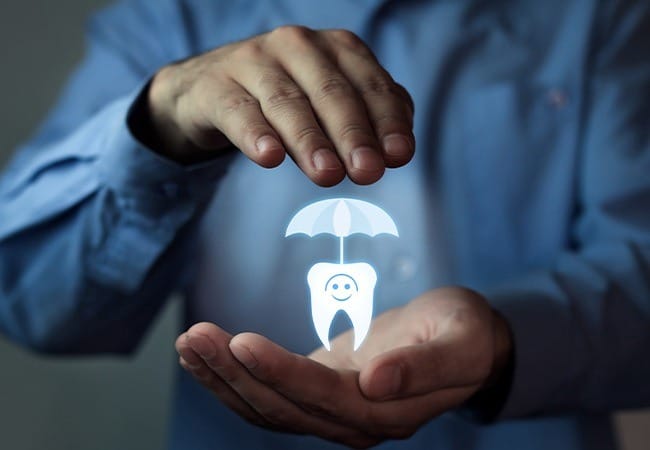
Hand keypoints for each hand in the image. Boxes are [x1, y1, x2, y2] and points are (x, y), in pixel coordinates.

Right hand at [139, 26, 414, 185]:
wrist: (211, 88)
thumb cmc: (287, 98)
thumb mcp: (331, 103)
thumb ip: (369, 119)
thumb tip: (397, 151)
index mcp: (336, 49)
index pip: (371, 86)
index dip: (388, 122)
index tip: (399, 156)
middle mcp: (297, 46)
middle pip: (331, 93)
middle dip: (353, 134)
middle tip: (367, 172)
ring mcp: (253, 62)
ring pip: (287, 102)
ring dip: (310, 140)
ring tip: (327, 173)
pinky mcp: (216, 86)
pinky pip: (238, 110)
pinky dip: (255, 133)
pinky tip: (269, 157)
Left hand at [175, 287, 511, 447]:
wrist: (461, 342)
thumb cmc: (464, 334)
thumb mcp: (460, 341)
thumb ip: (424, 367)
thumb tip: (378, 382)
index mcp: (385, 415)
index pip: (322, 398)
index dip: (280, 374)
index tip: (241, 342)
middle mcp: (352, 423)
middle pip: (282, 407)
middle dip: (234, 374)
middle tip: (195, 336)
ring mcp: (332, 413)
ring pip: (266, 407)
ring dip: (223, 378)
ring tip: (188, 343)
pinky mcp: (318, 394)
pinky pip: (269, 394)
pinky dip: (233, 378)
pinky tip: (205, 356)